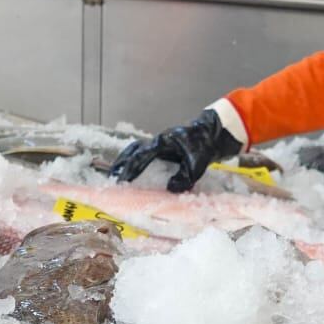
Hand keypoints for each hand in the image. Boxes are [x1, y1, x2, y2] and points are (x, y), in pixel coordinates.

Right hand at [108, 109, 243, 192]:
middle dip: (121, 164)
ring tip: (116, 173)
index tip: (122, 181)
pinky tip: (131, 171)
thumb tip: (170, 189)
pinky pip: (142, 152)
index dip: (130, 169)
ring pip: (135, 149)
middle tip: (112, 178)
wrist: (211, 133)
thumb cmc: (203, 146)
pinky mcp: (161, 147)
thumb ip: (184, 178)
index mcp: (163, 142)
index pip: (141, 156)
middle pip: (133, 150)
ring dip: (125, 160)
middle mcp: (157, 141)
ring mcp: (158, 142)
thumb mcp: (197, 164)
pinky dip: (133, 160)